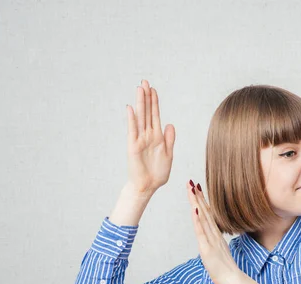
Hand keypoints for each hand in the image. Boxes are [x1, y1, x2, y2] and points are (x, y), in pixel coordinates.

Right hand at [125, 79, 175, 194]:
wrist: (149, 186)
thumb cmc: (158, 173)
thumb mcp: (169, 154)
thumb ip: (170, 139)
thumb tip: (170, 124)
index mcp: (157, 136)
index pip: (155, 115)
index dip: (154, 102)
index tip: (153, 89)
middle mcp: (148, 135)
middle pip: (147, 112)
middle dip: (146, 97)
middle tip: (145, 81)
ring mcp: (140, 139)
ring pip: (140, 117)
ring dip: (140, 103)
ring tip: (139, 89)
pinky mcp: (133, 146)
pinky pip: (133, 131)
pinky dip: (132, 120)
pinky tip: (131, 109)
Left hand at [187, 180, 240, 283]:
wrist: (231, 279)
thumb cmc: (223, 267)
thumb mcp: (217, 250)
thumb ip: (213, 241)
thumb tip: (209, 234)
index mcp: (215, 234)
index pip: (208, 213)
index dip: (202, 200)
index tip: (197, 187)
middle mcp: (213, 233)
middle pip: (205, 211)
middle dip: (198, 196)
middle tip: (192, 182)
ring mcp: (211, 239)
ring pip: (203, 217)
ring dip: (197, 202)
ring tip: (192, 189)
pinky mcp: (207, 248)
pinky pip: (201, 231)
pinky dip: (198, 219)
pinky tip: (195, 209)